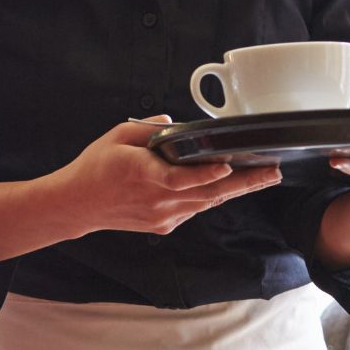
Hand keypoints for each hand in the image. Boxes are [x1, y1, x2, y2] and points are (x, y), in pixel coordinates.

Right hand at [50, 117, 280, 237]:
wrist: (77, 205)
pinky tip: (228, 186)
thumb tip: (174, 124)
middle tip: (273, 172)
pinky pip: (194, 209)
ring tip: (264, 178)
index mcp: (146, 176)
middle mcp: (159, 201)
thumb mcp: (117, 136)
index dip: (210, 175)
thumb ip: (148, 129)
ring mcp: (163, 216)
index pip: (185, 178)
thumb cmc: (95, 168)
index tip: (230, 167)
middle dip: (245, 182)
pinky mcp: (164, 225)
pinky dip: (212, 197)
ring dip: (236, 191)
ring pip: (207, 203)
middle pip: (210, 193)